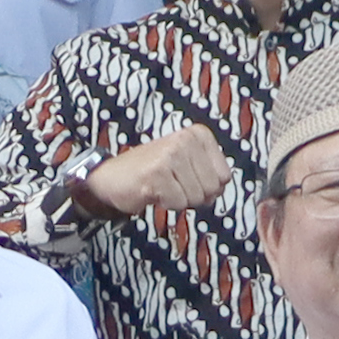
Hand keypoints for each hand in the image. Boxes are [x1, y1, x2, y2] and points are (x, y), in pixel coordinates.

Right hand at [77, 124, 231, 222]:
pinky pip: (178, 203)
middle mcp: (185, 139)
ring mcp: (170, 155)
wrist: (113, 177)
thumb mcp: (188, 164)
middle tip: (174, 185)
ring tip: (163, 186)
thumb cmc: (154, 172)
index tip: (188, 179)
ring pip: (196, 198)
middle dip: (194, 195)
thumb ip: (210, 175)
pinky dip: (166, 204)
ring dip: (179, 199)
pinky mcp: (156, 173)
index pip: (224, 177)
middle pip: (212, 189)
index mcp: (198, 134)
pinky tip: (153, 191)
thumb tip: (218, 192)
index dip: (207, 187)